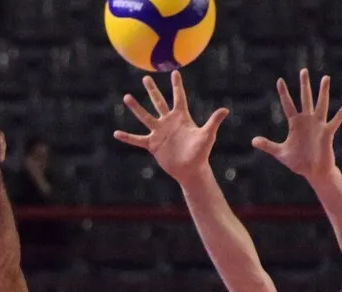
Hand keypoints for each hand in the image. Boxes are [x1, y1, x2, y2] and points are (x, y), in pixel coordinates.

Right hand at [113, 71, 228, 182]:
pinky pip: (137, 140)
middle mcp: (168, 122)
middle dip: (152, 90)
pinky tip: (116, 134)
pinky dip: (127, 137)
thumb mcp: (207, 135)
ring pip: (145, 117)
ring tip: (126, 97)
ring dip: (136, 107)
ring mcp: (159, 132)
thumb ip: (213, 121)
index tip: (174, 72)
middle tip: (146, 77)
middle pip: (159, 102)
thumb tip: (225, 110)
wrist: (190, 169)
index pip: (179, 97)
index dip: (177, 85)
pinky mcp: (153, 145)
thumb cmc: (201, 152)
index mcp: (181, 117)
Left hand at [252, 69, 341, 183]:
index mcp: (295, 123)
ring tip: (325, 78)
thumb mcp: (280, 153)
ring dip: (323, 92)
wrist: (313, 172)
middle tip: (303, 70)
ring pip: (321, 104)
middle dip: (304, 85)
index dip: (284, 93)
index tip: (280, 80)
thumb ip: (268, 145)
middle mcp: (307, 120)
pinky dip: (339, 115)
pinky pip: (334, 122)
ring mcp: (318, 125)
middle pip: (305, 99)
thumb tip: (253, 141)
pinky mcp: (327, 134)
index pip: (288, 104)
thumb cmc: (298, 162)